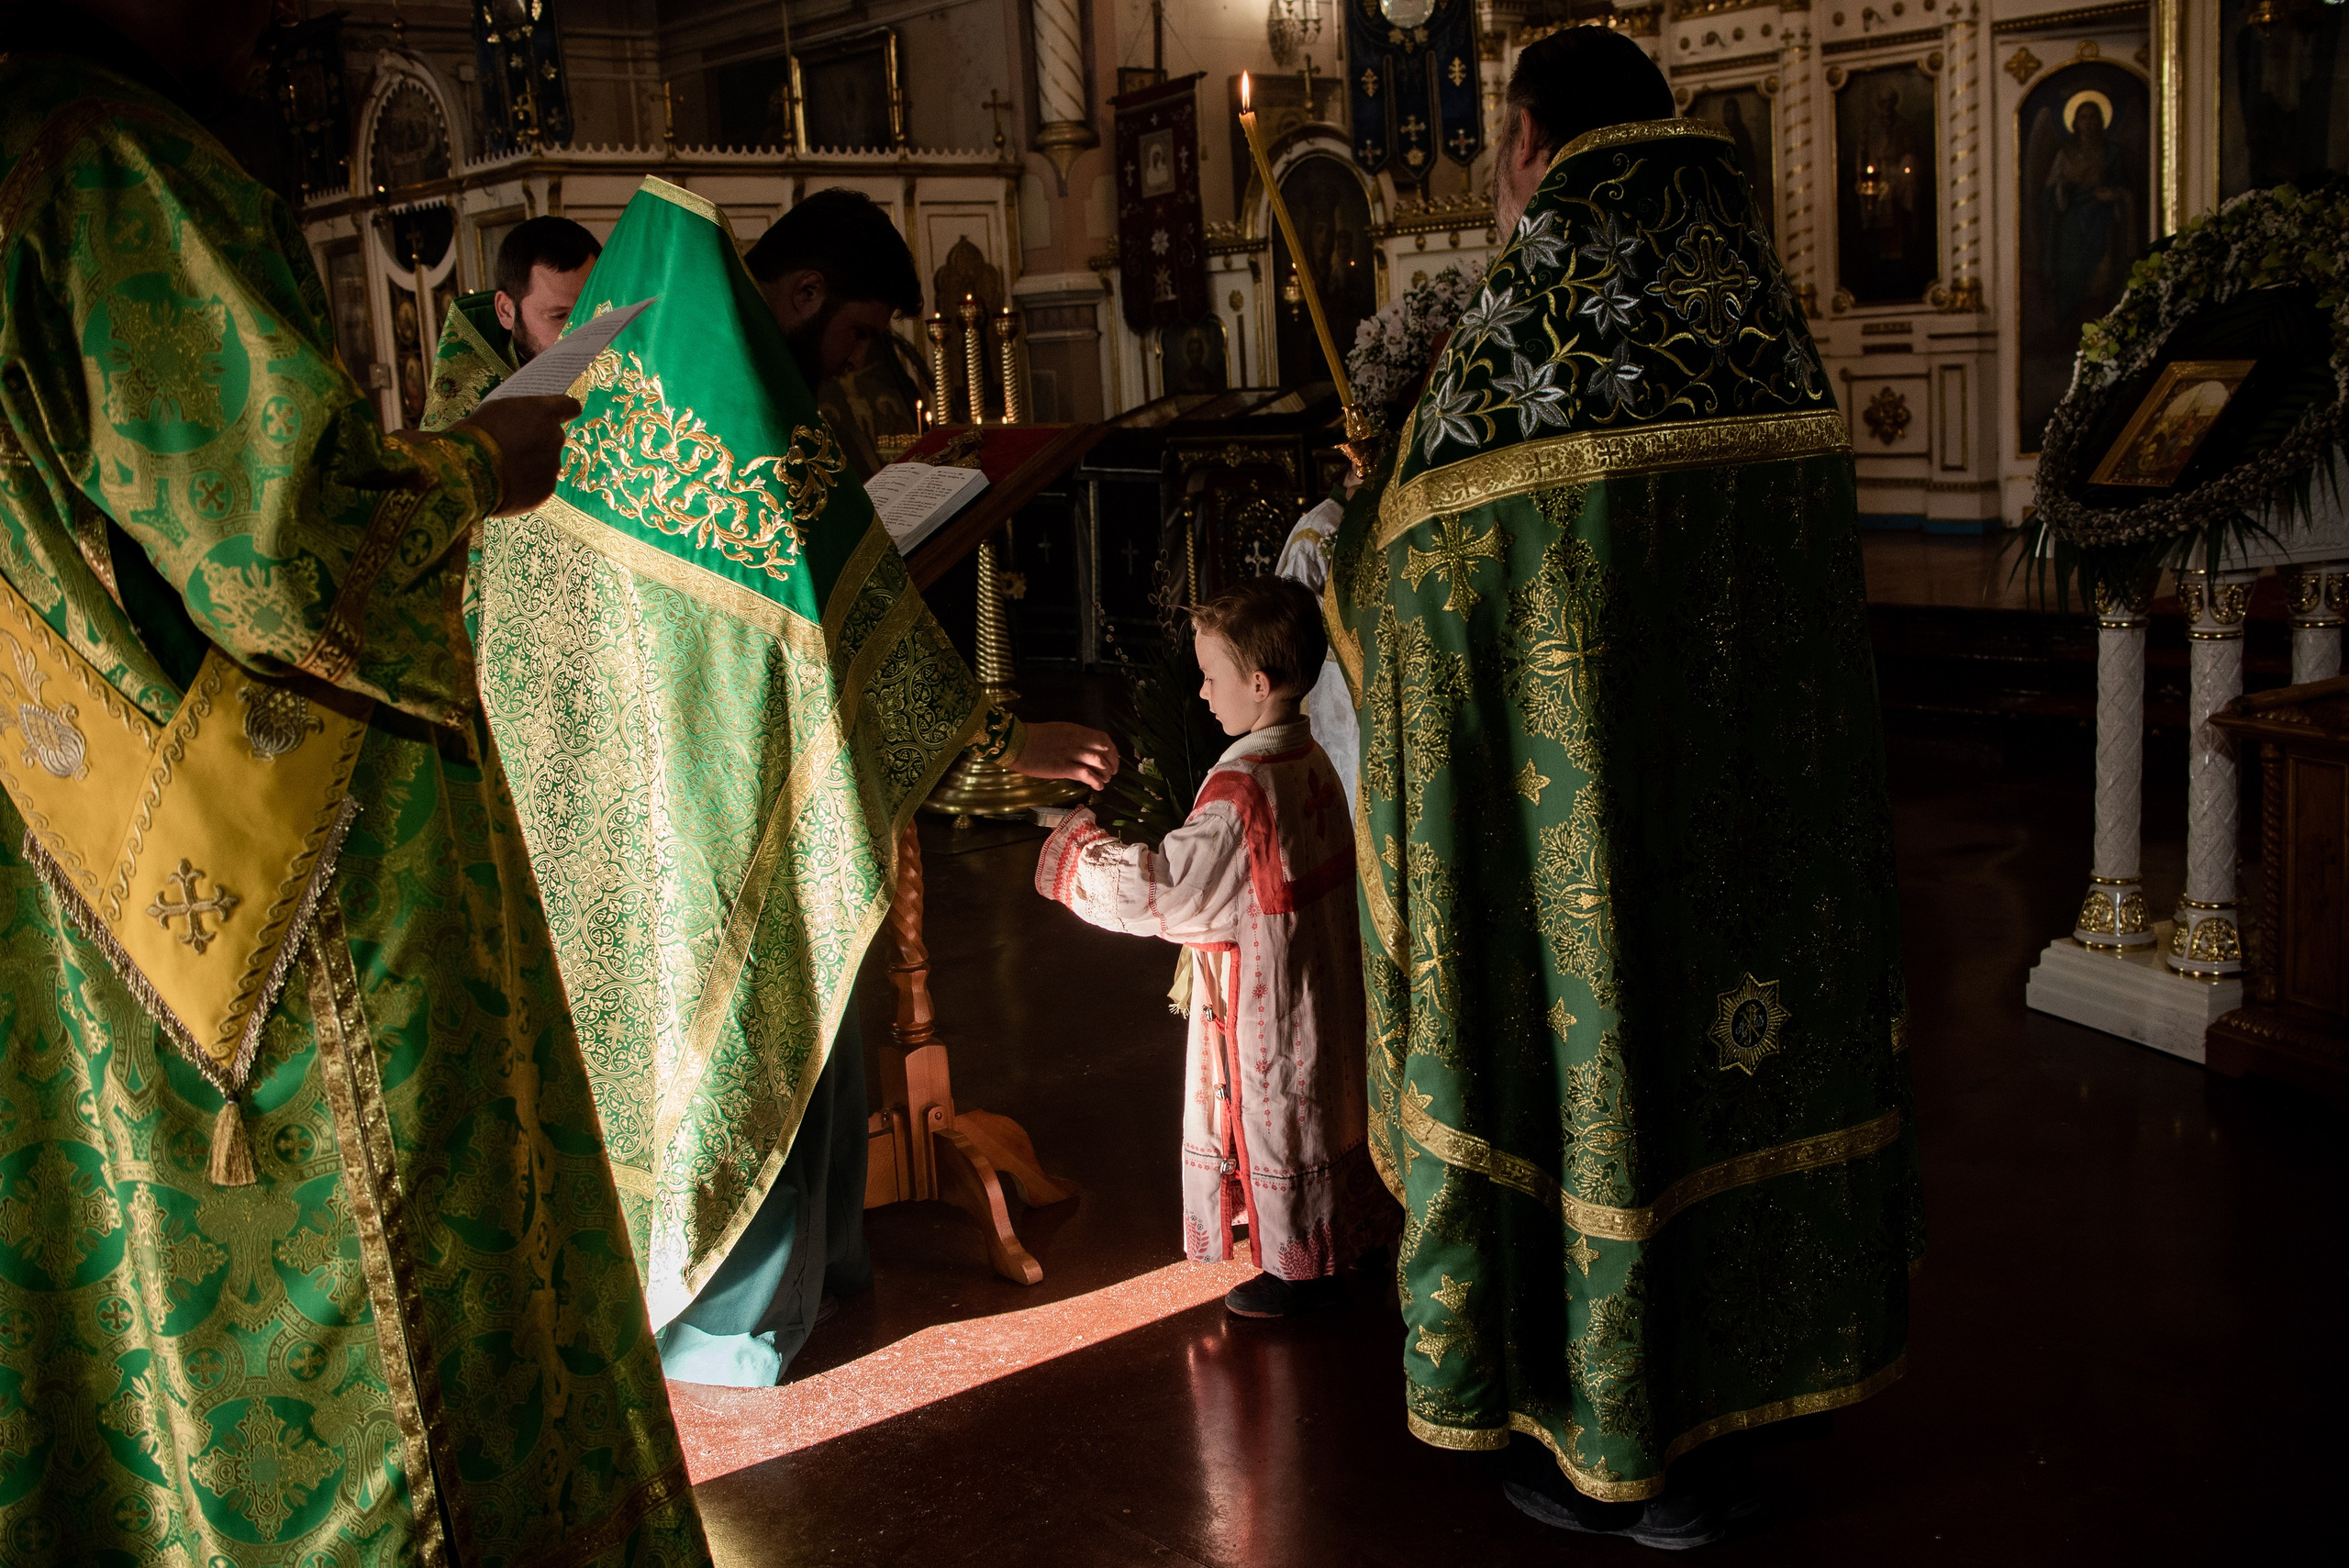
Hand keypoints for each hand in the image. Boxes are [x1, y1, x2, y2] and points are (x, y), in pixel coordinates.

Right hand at [452, 395, 581, 516]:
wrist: (468, 473)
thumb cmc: (473, 435)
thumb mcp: (491, 413)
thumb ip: (514, 417)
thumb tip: (515, 425)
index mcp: (542, 412)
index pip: (569, 406)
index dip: (563, 411)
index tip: (559, 415)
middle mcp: (554, 437)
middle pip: (554, 437)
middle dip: (538, 442)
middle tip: (514, 447)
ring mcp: (553, 465)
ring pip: (547, 463)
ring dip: (532, 465)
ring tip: (504, 470)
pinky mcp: (547, 489)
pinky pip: (539, 485)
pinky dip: (526, 486)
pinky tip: (505, 486)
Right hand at [1010, 721, 1119, 789]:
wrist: (1014, 743)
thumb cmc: (1031, 738)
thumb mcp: (1056, 732)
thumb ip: (1071, 739)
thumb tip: (1082, 749)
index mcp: (1075, 730)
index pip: (1102, 738)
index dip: (1112, 750)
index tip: (1112, 759)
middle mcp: (1076, 740)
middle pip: (1105, 749)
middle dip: (1112, 762)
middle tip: (1112, 772)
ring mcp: (1069, 753)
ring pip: (1099, 762)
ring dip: (1105, 773)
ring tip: (1104, 781)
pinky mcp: (1062, 767)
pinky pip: (1086, 774)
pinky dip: (1096, 781)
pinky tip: (1097, 787)